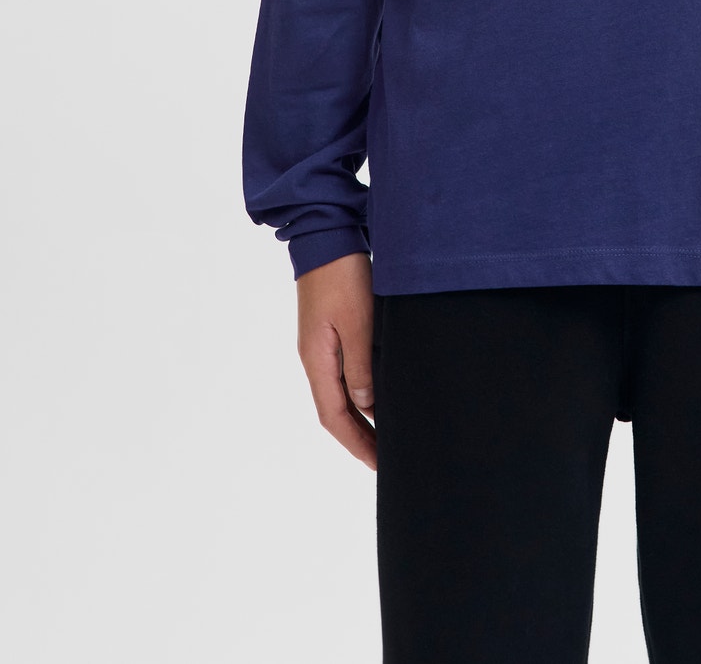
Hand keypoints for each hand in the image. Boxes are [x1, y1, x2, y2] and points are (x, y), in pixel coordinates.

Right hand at [295, 250, 376, 469]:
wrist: (326, 238)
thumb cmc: (342, 276)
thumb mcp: (357, 322)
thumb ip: (361, 366)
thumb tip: (366, 406)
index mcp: (316, 360)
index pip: (333, 417)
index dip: (356, 444)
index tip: (379, 464)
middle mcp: (314, 358)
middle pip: (334, 412)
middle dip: (359, 439)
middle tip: (386, 460)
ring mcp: (320, 347)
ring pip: (339, 395)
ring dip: (360, 419)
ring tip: (385, 437)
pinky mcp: (329, 334)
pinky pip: (342, 376)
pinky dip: (359, 395)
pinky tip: (377, 397)